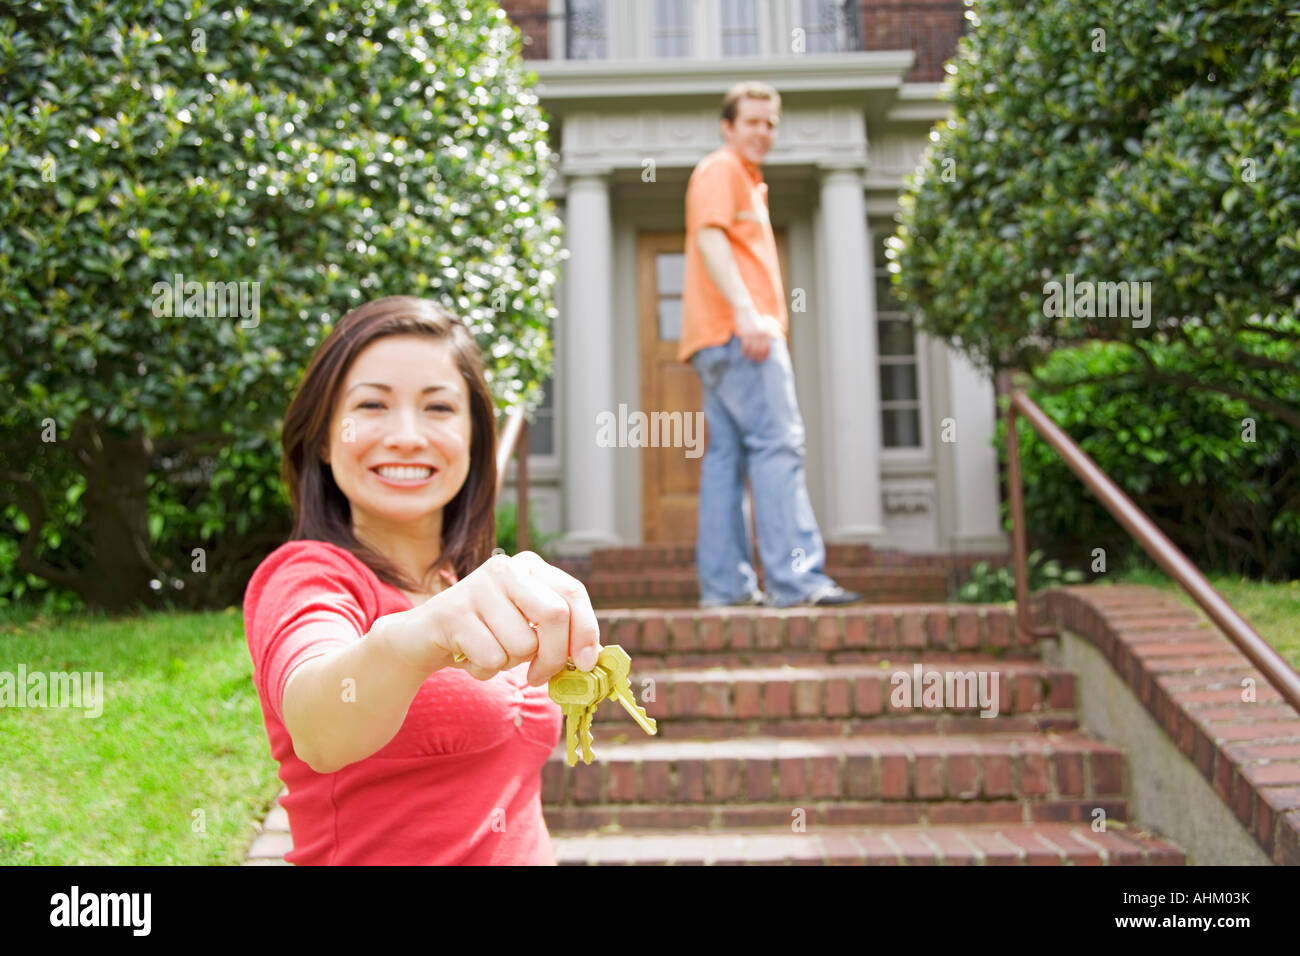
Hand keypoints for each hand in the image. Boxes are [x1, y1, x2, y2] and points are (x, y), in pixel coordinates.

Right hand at [417, 551, 600, 685]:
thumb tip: (594, 658)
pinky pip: (491, 658)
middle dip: (553, 657)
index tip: (585, 663)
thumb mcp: (526, 629)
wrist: (422, 638)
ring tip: (490, 652)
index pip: (573, 592)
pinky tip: (469, 657)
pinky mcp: (453, 612)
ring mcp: (477, 587)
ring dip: (510, 665)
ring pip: (522, 644)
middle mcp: (506, 568)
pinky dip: (485, 671)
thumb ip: (559, 636)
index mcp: (530, 567)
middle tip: (538, 676)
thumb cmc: (486, 635)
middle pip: (554, 616)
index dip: (585, 630)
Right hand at [734, 304, 774, 361]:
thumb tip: (782, 331)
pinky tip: (744, 353)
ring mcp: (752, 334)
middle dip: (758, 358)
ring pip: (752, 350)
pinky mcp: (744, 334)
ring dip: (751, 356)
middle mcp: (761, 334)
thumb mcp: (767, 320)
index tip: (763, 359)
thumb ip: (775, 326)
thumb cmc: (755, 317)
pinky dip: (745, 352)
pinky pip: (745, 347)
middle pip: (760, 351)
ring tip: (749, 358)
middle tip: (756, 361)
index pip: (767, 348)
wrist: (744, 309)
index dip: (765, 355)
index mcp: (767, 332)